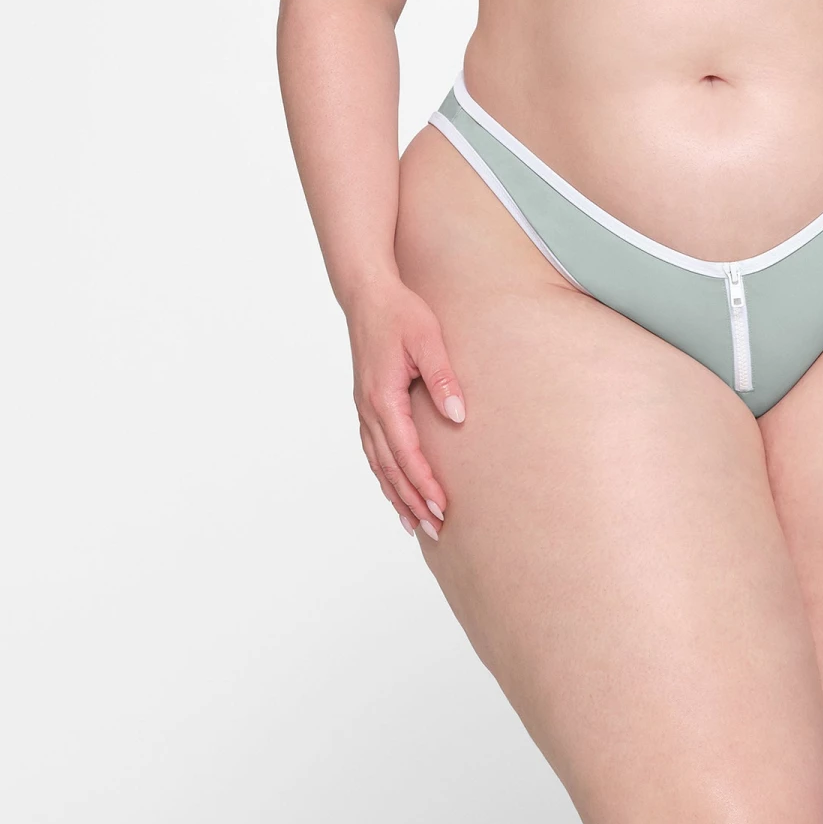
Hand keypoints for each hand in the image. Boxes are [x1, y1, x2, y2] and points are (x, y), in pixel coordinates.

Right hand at [349, 279, 464, 539]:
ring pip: (378, 464)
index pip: (406, 453)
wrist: (367, 295)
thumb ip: (442, 378)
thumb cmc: (399, 314)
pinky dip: (385, 476)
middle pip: (390, 468)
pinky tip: (396, 490)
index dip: (424, 483)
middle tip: (436, 528)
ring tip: (416, 523)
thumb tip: (457, 416)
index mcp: (383, 398)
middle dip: (412, 500)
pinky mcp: (367, 405)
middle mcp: (369, 410)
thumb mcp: (428, 339)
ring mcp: (365, 409)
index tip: (442, 507)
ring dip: (396, 494)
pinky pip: (374, 451)